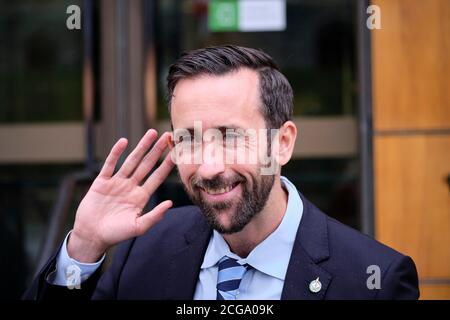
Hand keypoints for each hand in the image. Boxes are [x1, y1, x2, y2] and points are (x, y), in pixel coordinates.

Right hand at [68, 129, 173, 261]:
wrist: (92, 236)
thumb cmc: (116, 234)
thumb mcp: (138, 227)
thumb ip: (154, 216)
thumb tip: (170, 204)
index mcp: (141, 197)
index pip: (157, 177)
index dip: (167, 165)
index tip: (177, 154)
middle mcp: (131, 187)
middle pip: (147, 165)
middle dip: (157, 151)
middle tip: (167, 136)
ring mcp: (117, 183)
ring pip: (131, 161)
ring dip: (141, 147)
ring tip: (152, 133)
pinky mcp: (101, 182)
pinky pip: (110, 164)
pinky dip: (116, 153)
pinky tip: (123, 142)